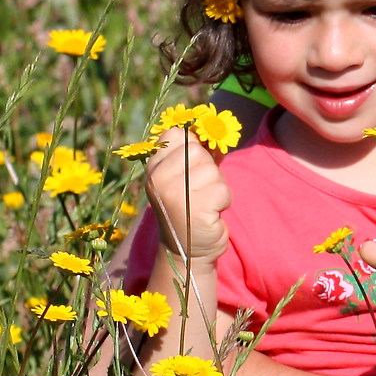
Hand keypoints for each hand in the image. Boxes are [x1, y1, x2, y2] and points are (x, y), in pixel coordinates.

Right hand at [144, 127, 230, 261]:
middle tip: (198, 192)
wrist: (187, 251)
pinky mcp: (195, 209)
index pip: (177, 135)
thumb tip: (212, 124)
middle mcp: (158, 179)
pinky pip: (222, 190)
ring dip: (216, 187)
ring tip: (204, 204)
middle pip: (198, 152)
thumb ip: (191, 152)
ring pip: (213, 171)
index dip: (193, 147)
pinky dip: (223, 201)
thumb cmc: (189, 207)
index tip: (192, 168)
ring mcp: (175, 194)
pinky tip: (210, 214)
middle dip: (207, 170)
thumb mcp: (182, 177)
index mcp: (152, 168)